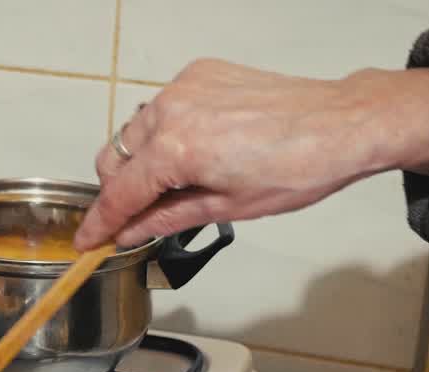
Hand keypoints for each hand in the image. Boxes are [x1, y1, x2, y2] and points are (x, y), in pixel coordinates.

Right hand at [73, 59, 428, 250]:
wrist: (340, 125)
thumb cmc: (297, 167)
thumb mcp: (226, 207)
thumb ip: (166, 218)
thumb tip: (131, 232)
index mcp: (177, 149)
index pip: (119, 193)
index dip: (100, 223)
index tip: (88, 239)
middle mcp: (172, 111)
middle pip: (115, 159)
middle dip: (119, 191)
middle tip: (139, 216)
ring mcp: (185, 87)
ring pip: (134, 132)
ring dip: (141, 161)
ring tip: (175, 183)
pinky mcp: (200, 75)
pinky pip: (162, 109)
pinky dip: (166, 132)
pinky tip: (195, 150)